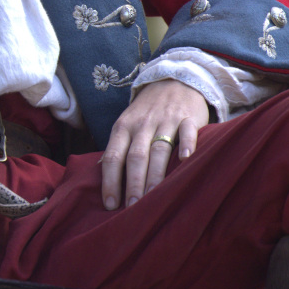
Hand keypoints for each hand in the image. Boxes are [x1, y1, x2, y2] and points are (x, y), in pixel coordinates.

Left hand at [100, 79, 209, 210]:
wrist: (174, 80)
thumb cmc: (147, 112)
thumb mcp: (126, 125)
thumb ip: (117, 147)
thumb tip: (99, 172)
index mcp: (123, 128)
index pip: (113, 157)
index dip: (110, 181)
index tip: (110, 204)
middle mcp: (142, 125)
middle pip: (135, 157)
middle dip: (133, 184)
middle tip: (133, 208)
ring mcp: (166, 120)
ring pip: (159, 149)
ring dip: (155, 175)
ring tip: (153, 197)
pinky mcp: (188, 118)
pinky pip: (187, 132)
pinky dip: (186, 144)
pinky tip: (185, 160)